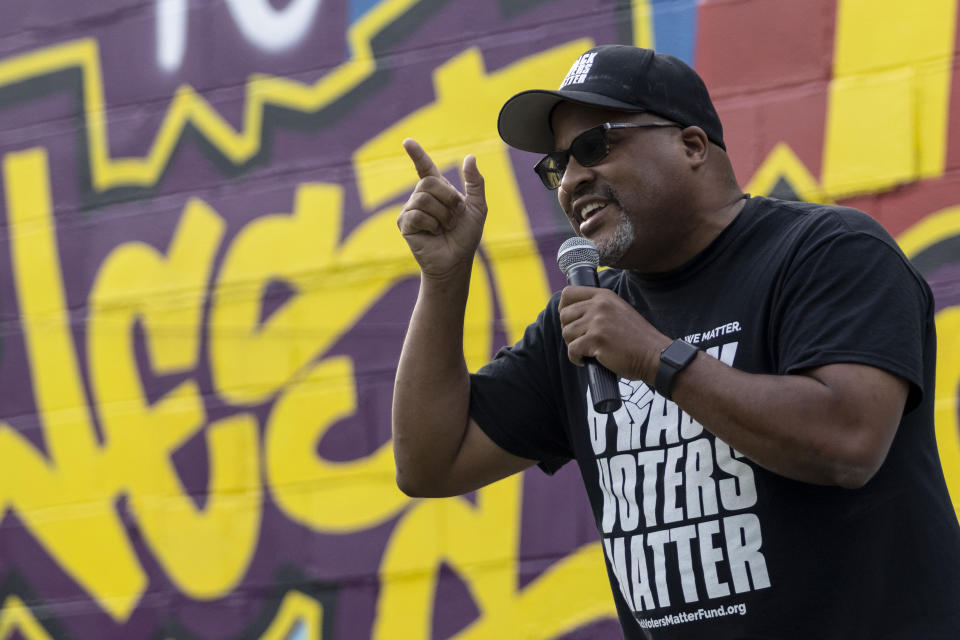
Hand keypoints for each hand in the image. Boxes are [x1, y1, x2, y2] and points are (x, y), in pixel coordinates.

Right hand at [397, 139, 486, 279]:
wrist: (456, 261)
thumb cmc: (466, 237)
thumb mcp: (477, 208)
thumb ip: (475, 183)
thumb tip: (469, 157)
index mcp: (438, 191)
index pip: (425, 168)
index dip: (417, 154)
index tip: (407, 142)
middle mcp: (421, 198)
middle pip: (428, 183)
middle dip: (448, 199)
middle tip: (454, 217)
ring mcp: (411, 210)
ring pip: (423, 199)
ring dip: (442, 215)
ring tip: (444, 228)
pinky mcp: (405, 224)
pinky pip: (416, 215)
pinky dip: (431, 224)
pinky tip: (433, 233)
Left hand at [558, 286, 670, 382]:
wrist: (655, 356)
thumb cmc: (636, 339)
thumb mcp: (618, 312)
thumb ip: (598, 308)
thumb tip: (570, 313)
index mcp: (604, 296)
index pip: (569, 293)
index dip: (564, 308)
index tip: (570, 320)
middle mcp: (599, 305)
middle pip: (564, 314)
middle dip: (568, 330)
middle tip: (580, 341)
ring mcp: (597, 321)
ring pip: (566, 332)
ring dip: (573, 345)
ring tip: (587, 351)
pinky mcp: (596, 340)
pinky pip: (572, 350)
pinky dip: (576, 358)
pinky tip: (586, 361)